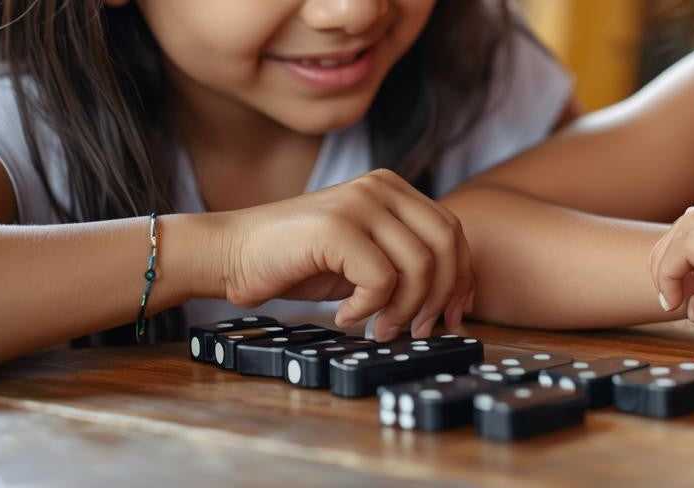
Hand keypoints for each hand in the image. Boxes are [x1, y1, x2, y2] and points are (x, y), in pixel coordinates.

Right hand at [211, 169, 473, 340]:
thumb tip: (451, 300)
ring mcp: (359, 202)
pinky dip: (369, 308)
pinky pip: (382, 280)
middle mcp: (380, 187)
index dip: (461, 278)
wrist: (231, 253)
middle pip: (445, 246)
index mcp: (392, 188)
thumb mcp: (363, 256)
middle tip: (417, 330)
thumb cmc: (296, 261)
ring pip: (420, 266)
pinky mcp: (337, 227)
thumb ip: (403, 261)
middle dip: (440, 297)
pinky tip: (344, 316)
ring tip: (378, 328)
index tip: (453, 316)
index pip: (452, 231)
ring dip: (404, 310)